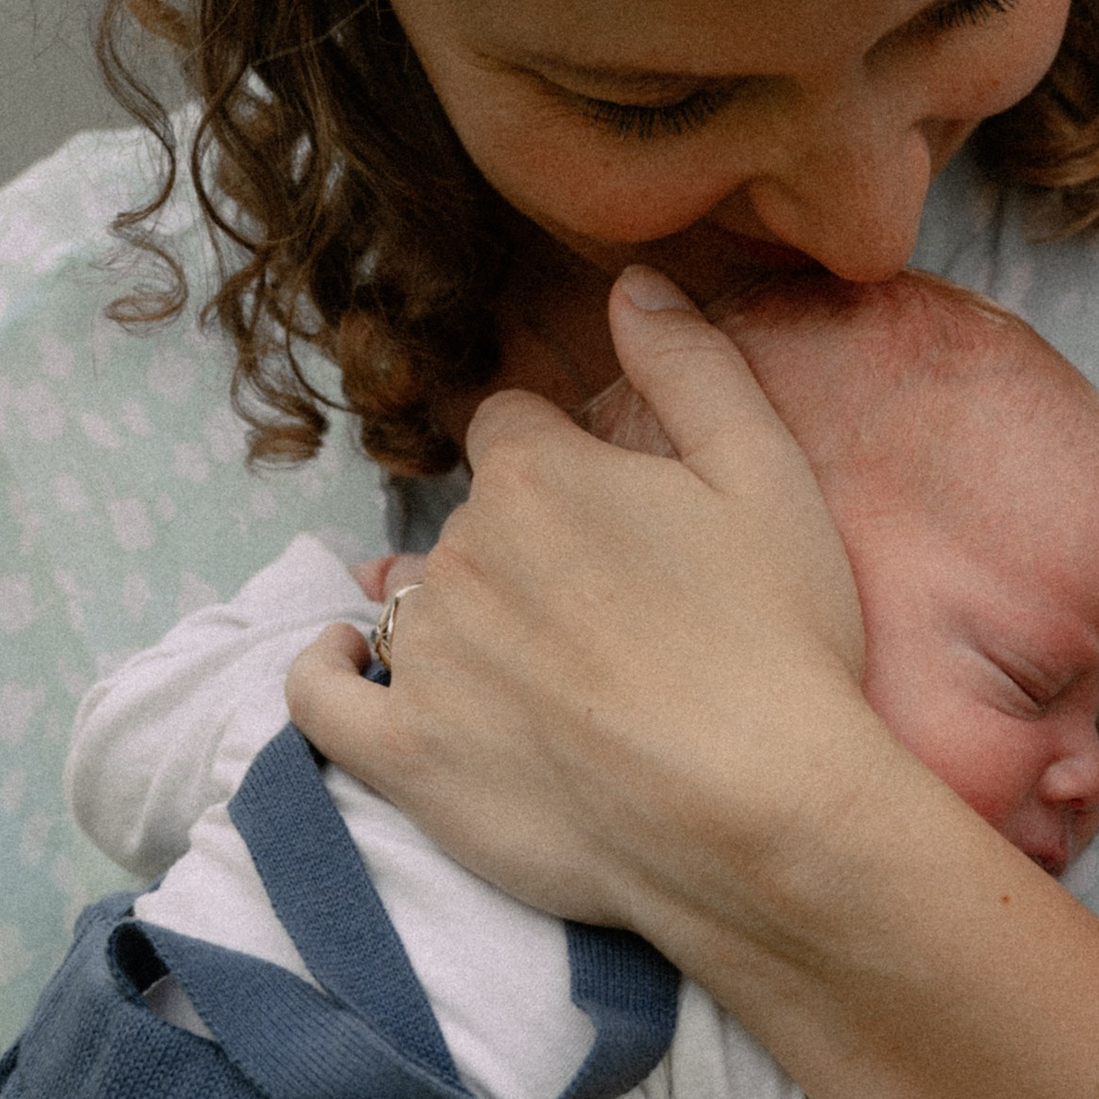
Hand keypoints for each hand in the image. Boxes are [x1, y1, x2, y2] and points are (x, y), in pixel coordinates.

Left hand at [286, 269, 879, 935]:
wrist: (758, 815)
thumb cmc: (777, 644)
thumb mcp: (767, 475)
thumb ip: (694, 365)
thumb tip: (633, 283)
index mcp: (539, 474)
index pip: (511, 430)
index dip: (562, 468)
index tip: (611, 521)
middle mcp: (462, 553)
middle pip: (470, 525)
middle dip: (524, 555)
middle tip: (611, 621)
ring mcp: (425, 658)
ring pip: (414, 605)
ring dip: (460, 623)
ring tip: (542, 677)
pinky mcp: (406, 756)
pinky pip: (320, 697)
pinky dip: (328, 672)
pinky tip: (348, 661)